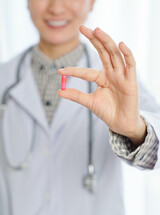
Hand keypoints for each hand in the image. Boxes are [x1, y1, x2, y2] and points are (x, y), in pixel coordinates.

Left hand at [58, 25, 146, 145]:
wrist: (121, 124)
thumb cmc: (107, 112)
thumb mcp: (90, 102)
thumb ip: (76, 95)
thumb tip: (59, 91)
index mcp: (101, 78)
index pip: (86, 71)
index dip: (73, 70)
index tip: (59, 70)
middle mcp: (111, 73)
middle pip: (103, 53)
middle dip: (94, 40)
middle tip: (82, 28)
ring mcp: (121, 76)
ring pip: (115, 55)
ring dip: (107, 42)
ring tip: (97, 31)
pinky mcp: (131, 81)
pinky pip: (131, 65)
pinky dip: (127, 55)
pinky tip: (120, 44)